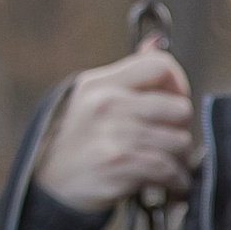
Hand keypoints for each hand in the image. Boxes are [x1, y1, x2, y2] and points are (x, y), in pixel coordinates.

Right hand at [31, 43, 197, 219]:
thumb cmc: (78, 142)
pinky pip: (168, 169)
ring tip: (168, 166)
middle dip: (180, 129)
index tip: (172, 104)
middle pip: (179, 109)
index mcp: (101, 83)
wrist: (50, 186)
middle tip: (168, 141)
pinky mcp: (120, 164)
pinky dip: (176, 181)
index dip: (177, 85)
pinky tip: (169, 184)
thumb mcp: (92, 99)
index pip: (160, 66)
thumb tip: (154, 43)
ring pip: (179, 142)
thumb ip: (128, 75)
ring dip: (180, 160)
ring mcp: (114, 134)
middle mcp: (107, 104)